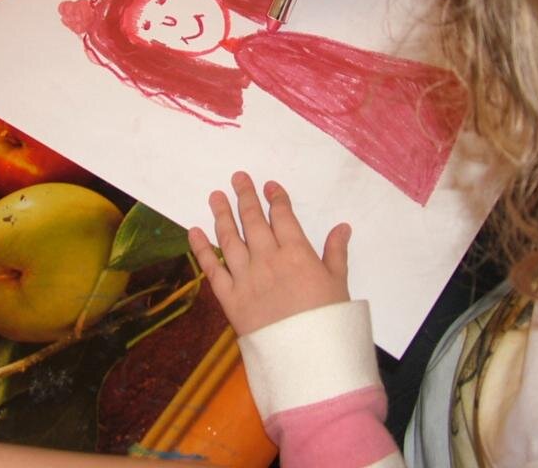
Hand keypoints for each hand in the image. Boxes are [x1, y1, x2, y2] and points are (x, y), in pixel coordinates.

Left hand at [188, 171, 350, 335]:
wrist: (306, 358)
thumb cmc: (327, 322)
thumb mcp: (338, 284)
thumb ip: (336, 253)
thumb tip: (342, 227)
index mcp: (297, 254)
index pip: (283, 217)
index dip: (275, 199)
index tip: (268, 186)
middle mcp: (267, 260)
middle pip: (253, 221)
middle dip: (245, 197)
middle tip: (237, 178)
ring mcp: (246, 278)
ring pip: (230, 239)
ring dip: (222, 215)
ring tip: (215, 197)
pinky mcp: (229, 298)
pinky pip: (212, 269)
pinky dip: (201, 249)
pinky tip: (194, 232)